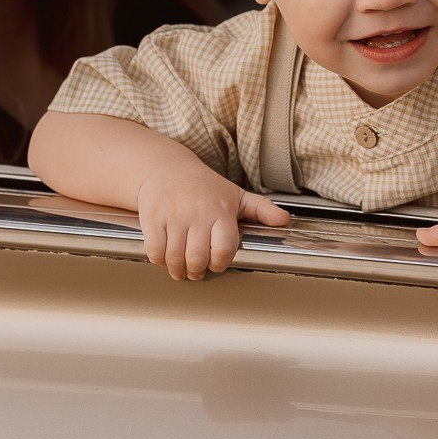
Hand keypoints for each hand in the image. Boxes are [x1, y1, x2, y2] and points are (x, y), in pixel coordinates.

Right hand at [133, 167, 289, 280]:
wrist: (166, 167)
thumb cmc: (204, 186)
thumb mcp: (236, 195)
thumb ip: (261, 209)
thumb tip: (284, 220)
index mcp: (221, 211)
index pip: (225, 248)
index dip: (220, 262)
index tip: (216, 263)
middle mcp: (198, 214)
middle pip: (198, 258)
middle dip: (197, 271)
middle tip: (196, 271)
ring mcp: (174, 216)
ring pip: (176, 258)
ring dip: (178, 270)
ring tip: (181, 269)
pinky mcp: (153, 218)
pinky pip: (155, 250)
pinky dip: (159, 260)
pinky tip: (165, 257)